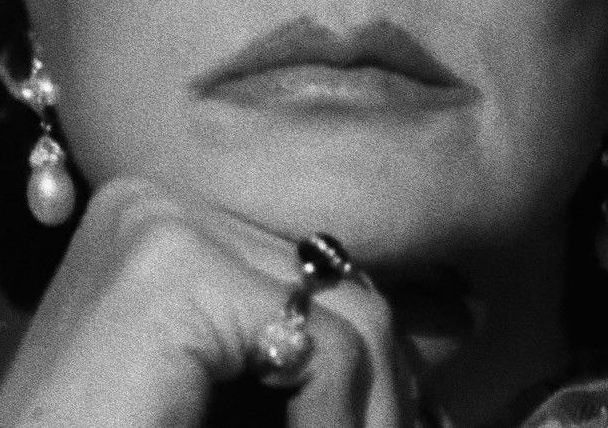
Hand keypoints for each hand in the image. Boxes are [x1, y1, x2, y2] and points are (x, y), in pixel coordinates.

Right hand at [0, 177, 415, 427]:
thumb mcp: (237, 396)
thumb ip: (307, 355)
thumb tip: (456, 314)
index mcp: (156, 223)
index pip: (310, 268)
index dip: (383, 351)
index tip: (426, 410)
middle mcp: (151, 200)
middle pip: (337, 283)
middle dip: (391, 386)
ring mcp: (155, 222)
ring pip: (348, 314)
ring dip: (372, 416)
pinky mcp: (165, 266)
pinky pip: (322, 345)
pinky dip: (337, 424)